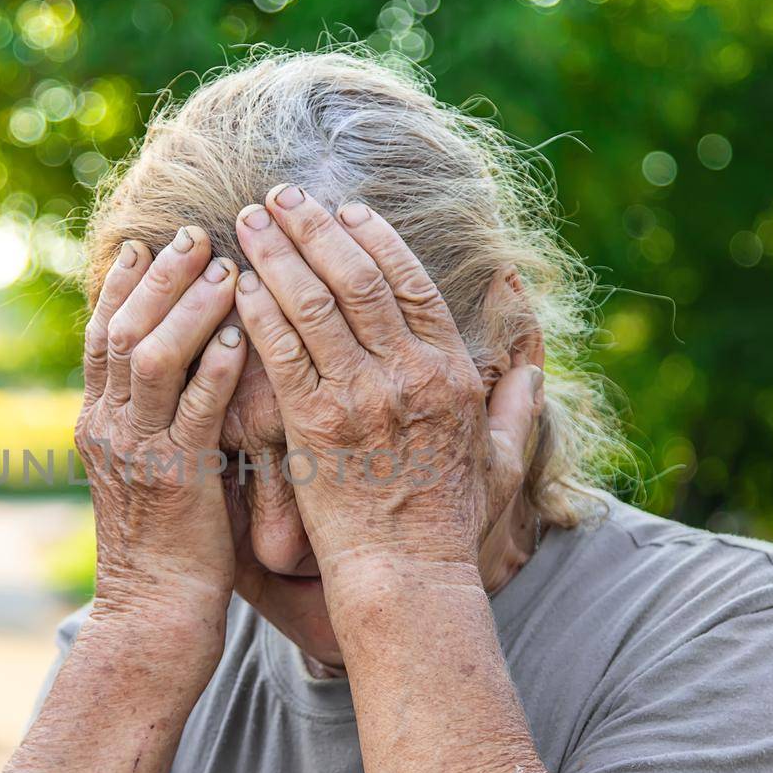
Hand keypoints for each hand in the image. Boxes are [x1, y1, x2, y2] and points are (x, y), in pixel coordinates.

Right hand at [77, 227, 247, 649]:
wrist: (152, 615)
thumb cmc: (167, 544)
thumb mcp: (149, 467)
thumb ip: (159, 417)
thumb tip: (188, 365)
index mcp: (97, 422)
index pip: (101, 334)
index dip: (124, 285)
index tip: (149, 242)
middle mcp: (107, 428)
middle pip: (121, 330)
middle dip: (159, 278)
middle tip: (195, 232)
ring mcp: (136, 452)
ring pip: (150, 358)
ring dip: (189, 307)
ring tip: (224, 267)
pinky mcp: (175, 479)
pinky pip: (194, 410)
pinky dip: (217, 368)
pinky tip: (245, 335)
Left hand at [232, 186, 543, 586]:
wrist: (406, 576)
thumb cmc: (451, 524)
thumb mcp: (502, 462)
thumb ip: (519, 407)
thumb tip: (532, 365)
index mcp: (452, 374)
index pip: (410, 284)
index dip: (374, 238)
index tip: (344, 210)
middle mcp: (408, 374)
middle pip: (357, 278)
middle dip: (314, 229)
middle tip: (280, 196)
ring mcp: (361, 397)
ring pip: (315, 304)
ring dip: (278, 254)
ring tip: (250, 221)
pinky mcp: (315, 425)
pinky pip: (282, 353)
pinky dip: (260, 311)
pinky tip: (240, 283)